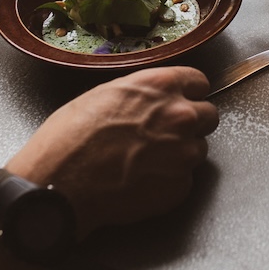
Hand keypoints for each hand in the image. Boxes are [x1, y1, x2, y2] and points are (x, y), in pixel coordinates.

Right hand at [7, 66, 218, 232]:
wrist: (60, 184)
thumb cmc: (70, 138)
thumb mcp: (104, 94)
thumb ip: (141, 94)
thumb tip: (151, 100)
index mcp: (161, 86)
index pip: (200, 82)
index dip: (189, 93)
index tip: (182, 101)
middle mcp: (180, 116)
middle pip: (209, 115)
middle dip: (191, 124)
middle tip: (166, 135)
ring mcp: (184, 153)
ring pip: (199, 149)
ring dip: (181, 154)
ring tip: (147, 162)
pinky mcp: (180, 187)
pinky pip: (185, 181)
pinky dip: (169, 182)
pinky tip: (141, 182)